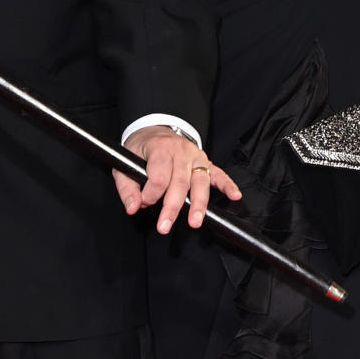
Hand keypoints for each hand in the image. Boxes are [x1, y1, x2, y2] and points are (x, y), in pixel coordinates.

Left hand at [115, 125, 241, 233]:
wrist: (156, 132)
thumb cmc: (142, 149)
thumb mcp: (125, 163)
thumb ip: (127, 187)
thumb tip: (133, 208)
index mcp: (160, 149)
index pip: (158, 176)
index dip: (149, 194)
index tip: (143, 203)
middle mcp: (181, 152)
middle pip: (179, 183)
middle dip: (172, 207)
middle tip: (164, 226)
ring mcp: (196, 157)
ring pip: (200, 182)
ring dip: (198, 204)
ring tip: (194, 221)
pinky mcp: (206, 162)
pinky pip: (219, 174)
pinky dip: (227, 185)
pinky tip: (234, 196)